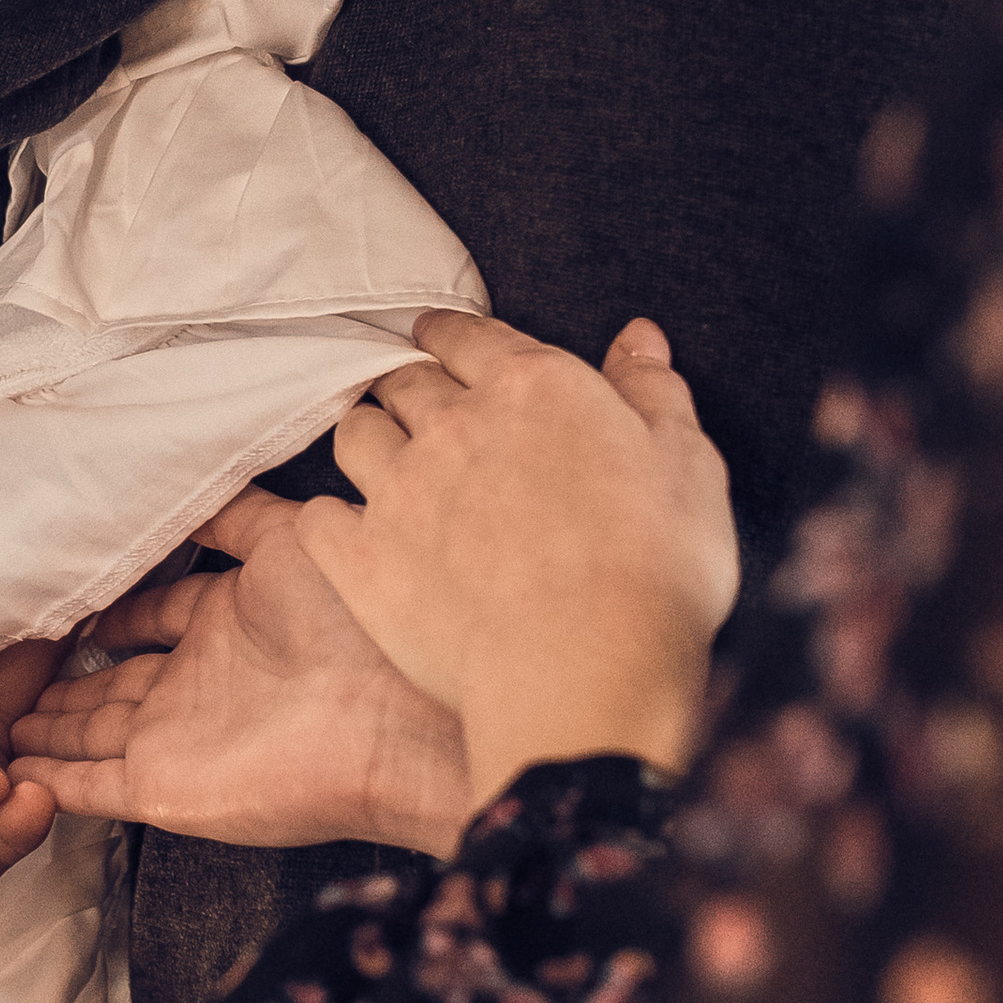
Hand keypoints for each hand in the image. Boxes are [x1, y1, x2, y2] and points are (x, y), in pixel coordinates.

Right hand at [9, 485, 470, 851]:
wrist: (394, 712)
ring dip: (47, 731)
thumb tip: (191, 476)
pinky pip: (90, 787)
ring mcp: (179, 740)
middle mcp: (199, 683)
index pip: (153, 617)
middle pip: (113, 683)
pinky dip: (49, 782)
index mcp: (228, 622)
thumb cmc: (356, 615)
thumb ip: (233, 513)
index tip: (66, 607)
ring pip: (92, 735)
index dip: (112, 613)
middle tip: (9, 675)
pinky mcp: (165, 790)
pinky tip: (10, 771)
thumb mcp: (289, 535)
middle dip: (65, 683)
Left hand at [301, 315, 736, 809]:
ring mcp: (399, 491)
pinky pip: (317, 520)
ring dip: (368, 439)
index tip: (436, 337)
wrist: (588, 668)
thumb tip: (637, 335)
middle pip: (405, 383)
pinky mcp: (363, 560)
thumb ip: (652, 391)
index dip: (449, 335)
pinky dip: (328, 519)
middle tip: (416, 404)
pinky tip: (343, 530)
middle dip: (409, 386)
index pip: (468, 337)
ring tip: (382, 458)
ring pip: (355, 437)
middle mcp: (452, 425)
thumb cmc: (654, 568)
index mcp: (531, 387)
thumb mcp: (685, 463)